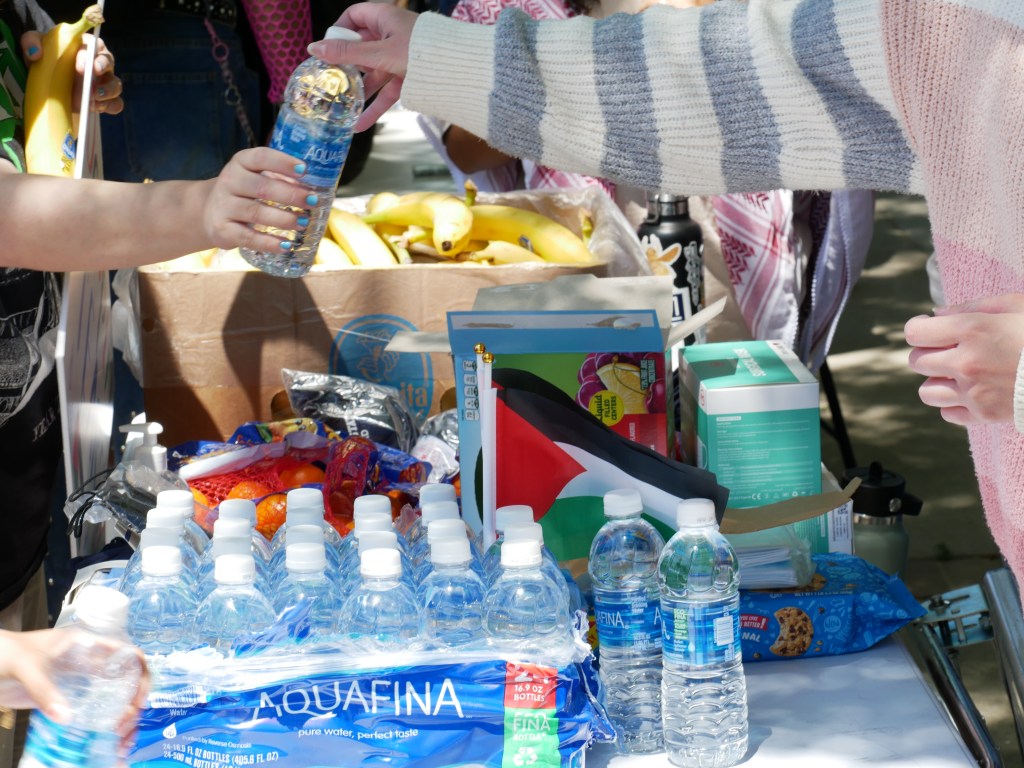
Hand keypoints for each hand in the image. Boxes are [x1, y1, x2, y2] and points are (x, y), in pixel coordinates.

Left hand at [0, 629, 148, 754]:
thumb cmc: (5, 652)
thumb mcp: (28, 667)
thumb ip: (45, 690)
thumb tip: (67, 717)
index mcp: (87, 644)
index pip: (127, 654)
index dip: (141, 673)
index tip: (139, 698)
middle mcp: (88, 662)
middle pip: (125, 679)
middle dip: (134, 700)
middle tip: (127, 723)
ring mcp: (78, 680)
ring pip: (112, 696)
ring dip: (122, 715)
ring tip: (122, 736)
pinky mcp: (65, 697)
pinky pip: (90, 710)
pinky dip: (101, 724)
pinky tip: (105, 738)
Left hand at [20, 32, 123, 114]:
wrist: (49, 84)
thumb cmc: (45, 59)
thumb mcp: (34, 44)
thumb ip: (31, 42)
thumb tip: (35, 54)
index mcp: (84, 45)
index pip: (93, 45)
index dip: (88, 55)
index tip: (79, 67)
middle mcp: (98, 62)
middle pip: (109, 62)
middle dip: (102, 69)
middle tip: (92, 78)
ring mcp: (104, 82)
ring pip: (115, 84)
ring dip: (107, 90)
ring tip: (94, 97)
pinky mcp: (105, 100)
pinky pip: (116, 104)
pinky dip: (110, 106)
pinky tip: (97, 108)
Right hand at [203, 147, 320, 252]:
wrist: (208, 211)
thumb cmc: (244, 192)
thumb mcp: (255, 177)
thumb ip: (279, 178)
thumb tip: (314, 190)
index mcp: (241, 162)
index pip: (261, 157)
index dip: (283, 162)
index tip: (304, 170)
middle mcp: (229, 181)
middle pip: (262, 187)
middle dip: (291, 195)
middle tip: (312, 202)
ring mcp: (223, 206)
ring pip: (256, 212)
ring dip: (284, 219)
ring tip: (303, 223)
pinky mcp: (222, 229)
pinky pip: (248, 237)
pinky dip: (269, 242)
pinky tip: (286, 245)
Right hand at [308, 4, 418, 130]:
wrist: (459, 70)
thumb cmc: (420, 51)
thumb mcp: (379, 53)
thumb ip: (347, 53)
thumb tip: (314, 48)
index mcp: (384, 18)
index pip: (355, 15)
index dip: (339, 28)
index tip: (327, 47)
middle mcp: (391, 36)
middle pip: (361, 48)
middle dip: (346, 66)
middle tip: (329, 80)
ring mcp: (399, 58)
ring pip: (372, 74)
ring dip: (358, 91)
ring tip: (341, 108)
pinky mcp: (407, 79)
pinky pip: (386, 92)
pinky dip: (374, 106)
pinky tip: (360, 124)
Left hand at [905, 293, 1023, 425]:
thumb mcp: (1017, 305)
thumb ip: (972, 306)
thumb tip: (936, 314)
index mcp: (972, 329)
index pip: (915, 333)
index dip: (920, 329)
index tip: (930, 329)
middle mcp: (966, 362)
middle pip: (916, 361)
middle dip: (928, 354)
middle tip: (949, 350)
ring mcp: (974, 392)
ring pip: (926, 391)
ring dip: (937, 382)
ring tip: (958, 375)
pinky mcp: (985, 415)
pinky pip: (947, 413)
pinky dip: (954, 405)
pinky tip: (972, 393)